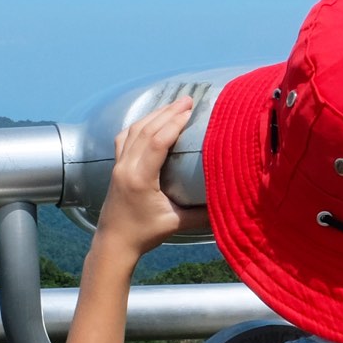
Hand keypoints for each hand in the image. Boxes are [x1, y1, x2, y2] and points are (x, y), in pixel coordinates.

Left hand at [94, 96, 195, 258]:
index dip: (174, 123)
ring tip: (173, 105)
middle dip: (167, 112)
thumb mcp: (176, 223)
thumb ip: (201, 213)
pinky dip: (139, 125)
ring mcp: (118, 166)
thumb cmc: (144, 234)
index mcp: (140, 179)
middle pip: (146, 130)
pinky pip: (124, 138)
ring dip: (154, 115)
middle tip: (187, 99)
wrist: (113, 243)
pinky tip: (150, 120)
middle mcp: (126, 167)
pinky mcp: (115, 167)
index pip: (157, 142)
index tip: (190, 111)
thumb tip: (228, 202)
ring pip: (134, 130)